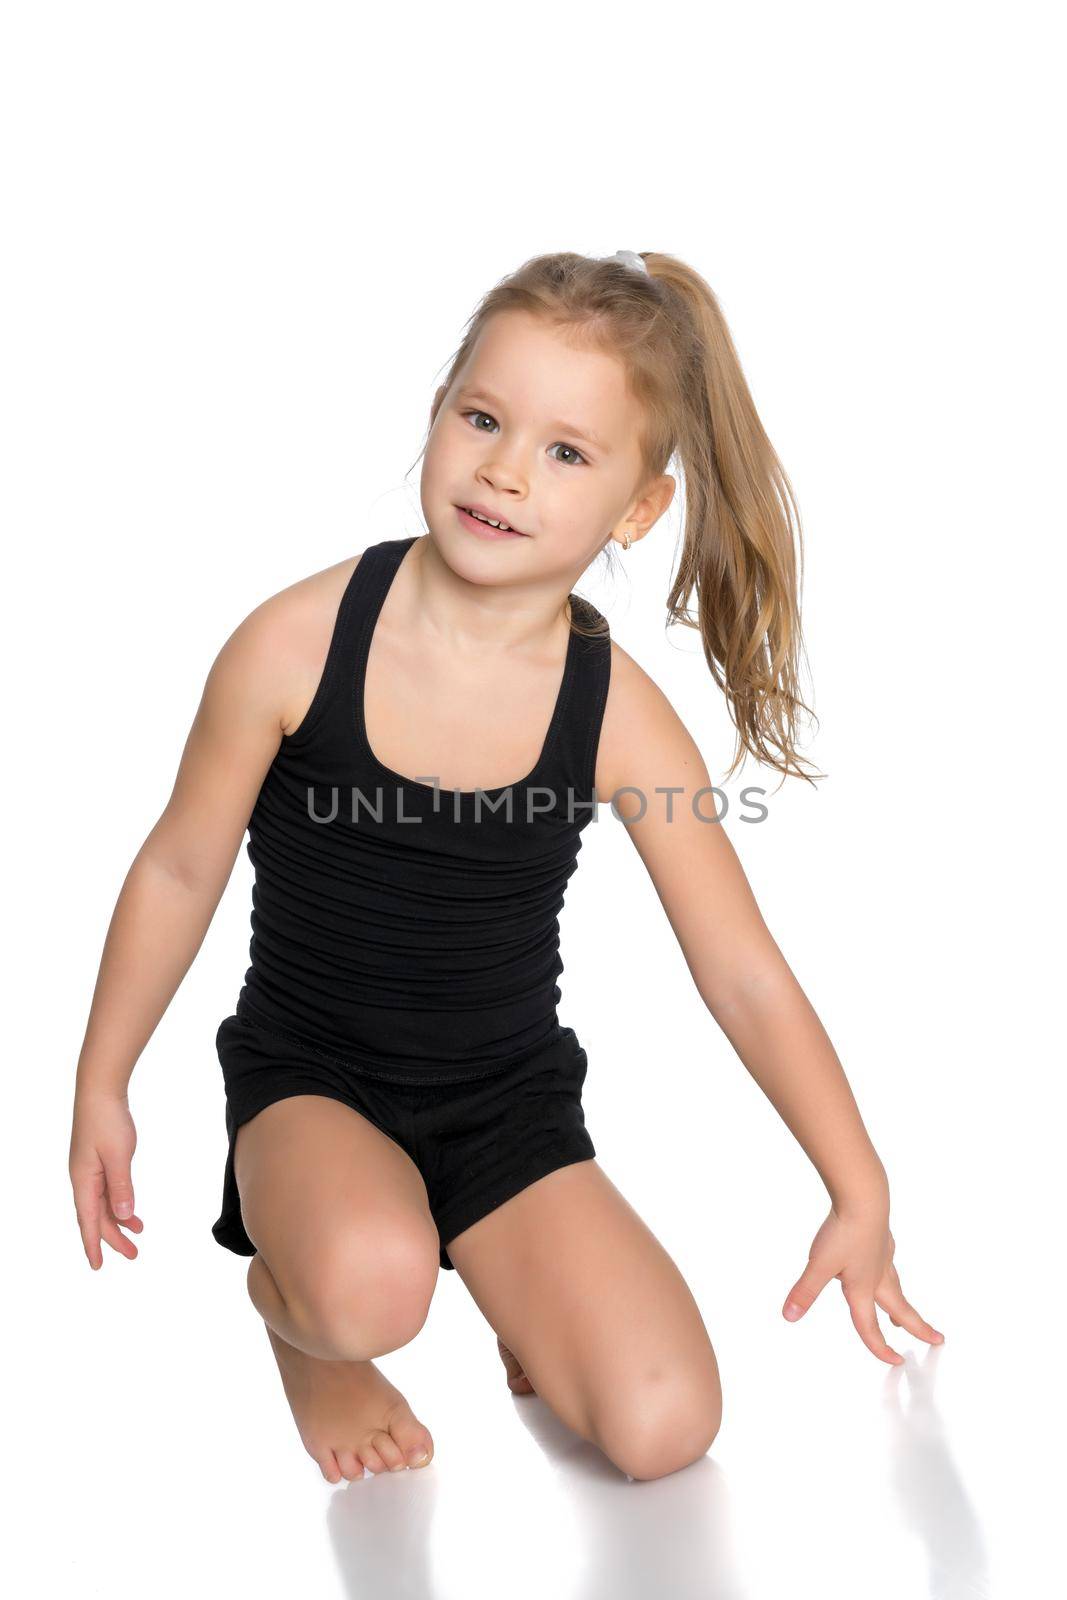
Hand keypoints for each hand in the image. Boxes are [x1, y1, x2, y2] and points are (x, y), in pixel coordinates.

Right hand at [68, 1088, 143, 1268]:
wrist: (100, 1091)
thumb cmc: (107, 1121)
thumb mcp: (118, 1155)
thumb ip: (121, 1186)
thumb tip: (122, 1215)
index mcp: (84, 1181)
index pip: (88, 1221)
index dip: (94, 1244)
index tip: (98, 1266)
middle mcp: (83, 1179)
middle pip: (96, 1217)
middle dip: (113, 1238)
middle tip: (133, 1255)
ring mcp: (90, 1170)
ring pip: (103, 1204)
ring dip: (119, 1220)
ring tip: (138, 1233)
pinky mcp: (98, 1161)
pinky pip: (107, 1190)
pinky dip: (119, 1202)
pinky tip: (130, 1208)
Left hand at [781, 1202, 943, 1364]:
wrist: (864, 1197)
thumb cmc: (844, 1230)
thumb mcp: (818, 1264)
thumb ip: (805, 1292)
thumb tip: (789, 1316)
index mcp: (863, 1287)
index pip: (869, 1326)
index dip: (880, 1347)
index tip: (895, 1361)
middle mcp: (878, 1275)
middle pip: (902, 1309)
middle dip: (919, 1328)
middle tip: (936, 1340)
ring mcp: (884, 1256)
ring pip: (896, 1287)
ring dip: (902, 1305)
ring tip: (901, 1317)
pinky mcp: (883, 1239)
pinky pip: (889, 1264)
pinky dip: (891, 1276)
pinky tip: (886, 1271)